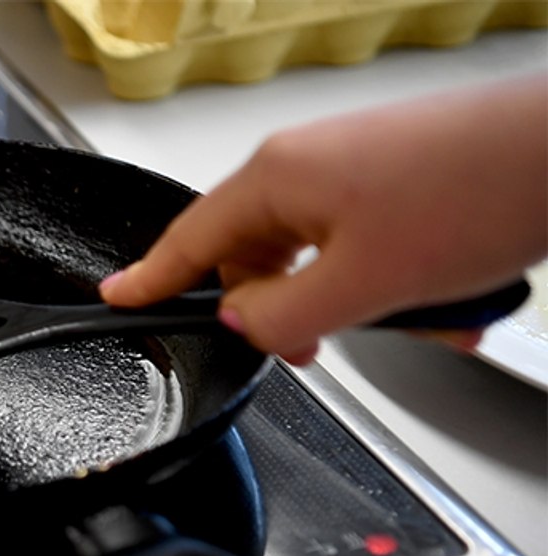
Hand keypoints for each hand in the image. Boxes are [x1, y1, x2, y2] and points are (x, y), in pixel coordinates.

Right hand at [99, 74, 547, 363]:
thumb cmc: (477, 193)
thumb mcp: (362, 284)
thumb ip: (282, 317)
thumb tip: (246, 323)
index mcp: (277, 179)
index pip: (190, 239)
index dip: (150, 278)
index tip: (119, 296)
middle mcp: (307, 165)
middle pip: (258, 255)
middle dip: (287, 310)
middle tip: (313, 349)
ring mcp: (354, 168)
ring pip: (322, 256)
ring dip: (359, 302)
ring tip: (416, 319)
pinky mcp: (397, 176)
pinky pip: (369, 243)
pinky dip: (397, 281)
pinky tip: (445, 301)